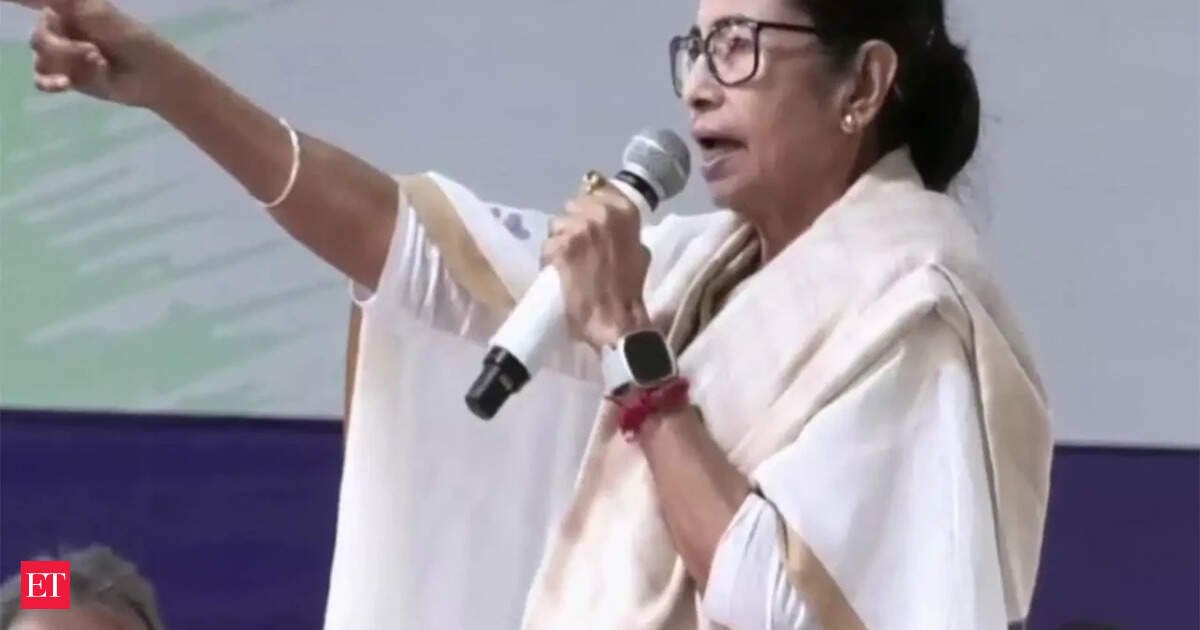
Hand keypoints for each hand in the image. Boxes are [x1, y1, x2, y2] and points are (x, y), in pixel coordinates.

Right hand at [12, 0, 161, 105]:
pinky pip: (43, 80)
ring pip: (41, 59)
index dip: (18, 0)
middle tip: (93, 53)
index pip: (35, 2)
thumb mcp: (99, 14)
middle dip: (63, 47)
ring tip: (96, 66)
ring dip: (65, 64)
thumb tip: (46, 1)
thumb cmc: (134, 40)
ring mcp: (65, 56)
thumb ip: (63, 0)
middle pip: (39, 37)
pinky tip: (62, 85)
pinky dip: (50, 82)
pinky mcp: (69, 78)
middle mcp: (64, 30)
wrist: (154, 77)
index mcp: (70, 10)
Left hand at [543, 182, 653, 349]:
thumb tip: (610, 222)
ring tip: (568, 262)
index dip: (589, 206)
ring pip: (556, 225)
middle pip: (572, 206)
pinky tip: (559, 272)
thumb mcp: (638, 251)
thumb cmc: (629, 289)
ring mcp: (579, 228)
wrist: (616, 319)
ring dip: (559, 241)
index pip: (597, 189)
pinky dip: (549, 259)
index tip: (587, 219)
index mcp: (624, 211)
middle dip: (572, 224)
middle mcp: (601, 213)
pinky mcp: (561, 247)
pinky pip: (547, 246)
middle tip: (578, 247)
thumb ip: (623, 230)